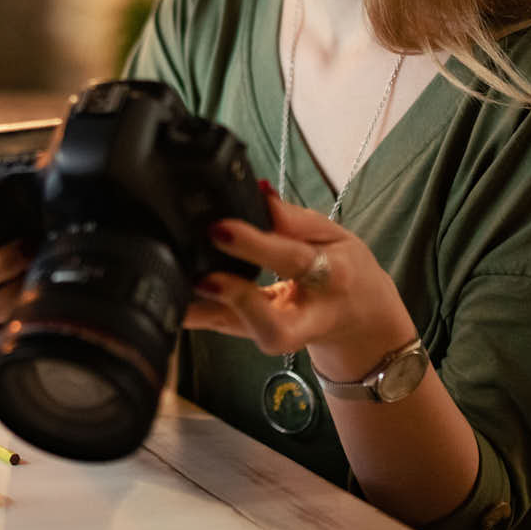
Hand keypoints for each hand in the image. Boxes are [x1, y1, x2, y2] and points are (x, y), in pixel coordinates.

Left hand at [186, 190, 416, 380]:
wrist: (360, 321)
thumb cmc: (344, 270)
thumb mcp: (334, 236)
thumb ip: (295, 219)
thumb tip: (258, 192)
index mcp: (330, 276)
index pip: (291, 259)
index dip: (255, 245)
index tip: (218, 228)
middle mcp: (306, 314)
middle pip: (273, 324)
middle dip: (236, 302)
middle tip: (201, 277)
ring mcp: (280, 333)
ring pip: (242, 334)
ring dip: (202, 314)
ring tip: (170, 289)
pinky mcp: (257, 337)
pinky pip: (223, 328)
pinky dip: (195, 314)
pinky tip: (170, 300)